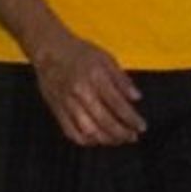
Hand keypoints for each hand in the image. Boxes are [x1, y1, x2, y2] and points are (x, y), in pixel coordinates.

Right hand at [32, 27, 143, 147]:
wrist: (49, 50)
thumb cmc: (79, 53)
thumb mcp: (106, 58)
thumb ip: (121, 79)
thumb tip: (137, 97)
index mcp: (95, 77)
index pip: (117, 104)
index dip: (131, 118)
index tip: (141, 126)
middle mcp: (80, 92)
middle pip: (104, 120)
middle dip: (122, 133)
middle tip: (133, 136)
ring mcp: (67, 103)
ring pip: (88, 130)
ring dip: (106, 139)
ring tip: (118, 139)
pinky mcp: (57, 110)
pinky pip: (71, 133)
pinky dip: (86, 141)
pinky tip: (97, 139)